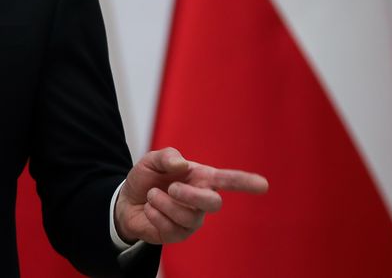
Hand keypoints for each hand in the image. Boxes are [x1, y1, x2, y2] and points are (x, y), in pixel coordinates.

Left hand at [114, 147, 267, 244]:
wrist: (127, 200)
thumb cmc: (147, 178)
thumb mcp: (151, 160)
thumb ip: (167, 157)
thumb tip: (182, 165)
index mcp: (201, 178)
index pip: (227, 180)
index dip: (245, 182)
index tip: (263, 185)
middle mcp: (201, 200)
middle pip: (214, 203)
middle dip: (191, 195)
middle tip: (171, 188)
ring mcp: (192, 220)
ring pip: (188, 216)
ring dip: (163, 203)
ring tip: (151, 195)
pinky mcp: (179, 235)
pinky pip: (171, 227)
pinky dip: (154, 214)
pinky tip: (149, 209)